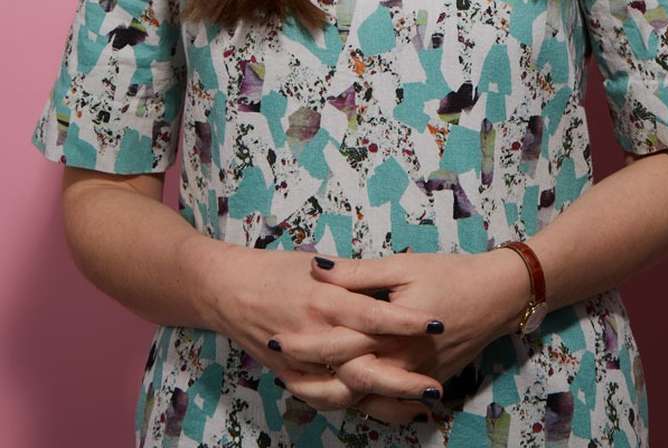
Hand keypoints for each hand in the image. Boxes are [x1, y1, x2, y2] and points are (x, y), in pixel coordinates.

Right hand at [184, 236, 448, 424]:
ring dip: (385, 398)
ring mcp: (301, 361)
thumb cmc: (275, 269)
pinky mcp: (290, 377)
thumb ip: (352, 279)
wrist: (226, 288)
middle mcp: (314, 333)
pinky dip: (354, 406)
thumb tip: (386, 286)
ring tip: (417, 403)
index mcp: (324, 299)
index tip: (437, 325)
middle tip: (436, 386)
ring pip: (348, 388)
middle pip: (365, 362)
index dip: (406, 322)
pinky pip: (325, 399)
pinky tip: (379, 407)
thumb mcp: (317, 264)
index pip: (374, 315)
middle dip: (402, 377)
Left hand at [275, 246, 530, 422]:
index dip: (302, 344)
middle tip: (277, 367)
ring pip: (366, 398)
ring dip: (332, 393)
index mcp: (389, 331)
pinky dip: (363, 399)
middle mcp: (400, 362)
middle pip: (345, 377)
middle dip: (309, 375)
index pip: (336, 344)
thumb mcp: (402, 266)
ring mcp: (414, 379)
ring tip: (299, 385)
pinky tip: (342, 391)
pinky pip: (389, 401)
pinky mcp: (426, 384)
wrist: (497, 297)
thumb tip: (318, 268)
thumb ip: (358, 273)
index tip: (273, 338)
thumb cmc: (448, 274)